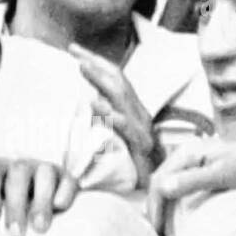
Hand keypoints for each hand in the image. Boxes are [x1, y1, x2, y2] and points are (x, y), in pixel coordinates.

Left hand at [0, 159, 78, 235]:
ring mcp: (45, 171)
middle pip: (17, 175)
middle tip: (16, 235)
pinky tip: (61, 207)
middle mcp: (21, 168)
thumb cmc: (6, 216)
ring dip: (41, 201)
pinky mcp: (68, 179)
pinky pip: (68, 180)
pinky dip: (64, 191)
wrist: (38, 220)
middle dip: (15, 205)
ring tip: (39, 228)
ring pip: (44, 174)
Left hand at [70, 43, 158, 186]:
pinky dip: (109, 113)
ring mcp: (141, 128)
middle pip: (118, 80)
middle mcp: (138, 113)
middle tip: (74, 50)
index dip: (96, 62)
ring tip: (81, 67)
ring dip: (101, 79)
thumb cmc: (137, 165)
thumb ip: (107, 120)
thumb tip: (86, 105)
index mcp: (133, 110)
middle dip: (95, 62)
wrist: (162, 185)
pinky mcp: (141, 145)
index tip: (73, 49)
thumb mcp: (120, 137)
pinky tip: (94, 105)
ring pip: (123, 97)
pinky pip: (125, 126)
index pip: (115, 78)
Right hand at [146, 135, 235, 233]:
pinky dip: (175, 206)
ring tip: (166, 231)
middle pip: (160, 184)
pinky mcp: (199, 172)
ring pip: (167, 187)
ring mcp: (191, 163)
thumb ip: (194, 180)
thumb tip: (163, 188)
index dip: (155, 207)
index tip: (158, 231)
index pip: (159, 181)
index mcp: (187, 152)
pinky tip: (177, 220)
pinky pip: (179, 189)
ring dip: (164, 209)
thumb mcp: (224, 174)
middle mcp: (185, 155)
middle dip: (156, 210)